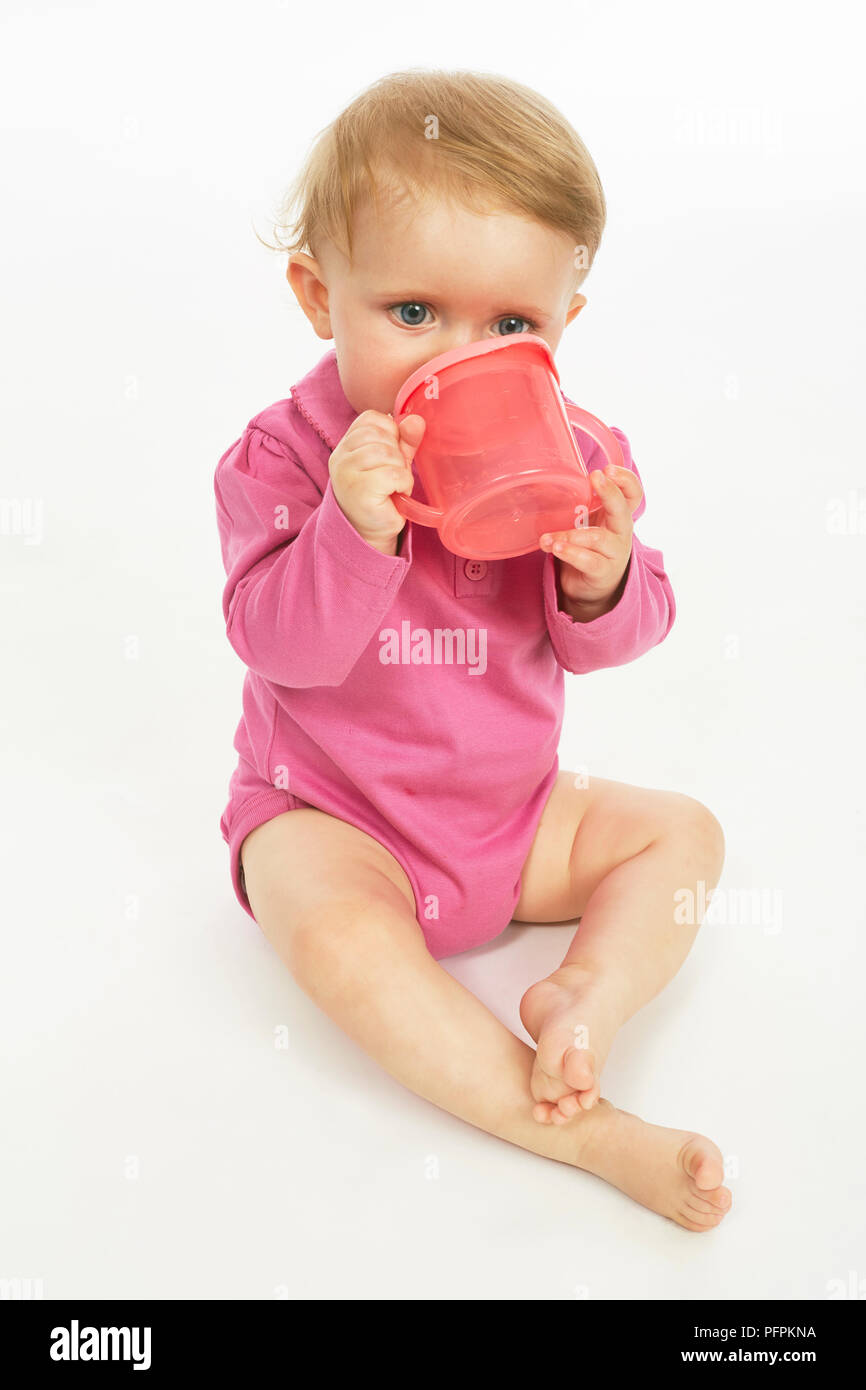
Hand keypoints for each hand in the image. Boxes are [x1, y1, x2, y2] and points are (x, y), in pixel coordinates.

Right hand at [329, 410, 425, 553]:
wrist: (371, 532)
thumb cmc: (382, 494)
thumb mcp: (395, 461)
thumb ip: (405, 440)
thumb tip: (416, 420)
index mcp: (346, 445)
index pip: (370, 419)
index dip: (390, 432)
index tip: (391, 455)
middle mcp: (340, 456)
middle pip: (380, 435)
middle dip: (397, 454)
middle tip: (393, 476)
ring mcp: (346, 473)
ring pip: (386, 452)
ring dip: (400, 470)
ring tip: (395, 485)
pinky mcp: (358, 490)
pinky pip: (391, 473)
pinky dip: (402, 483)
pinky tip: (396, 494)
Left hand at [538, 464, 643, 617]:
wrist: (590, 588)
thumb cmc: (587, 548)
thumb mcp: (585, 523)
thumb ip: (575, 505)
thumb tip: (538, 484)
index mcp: (617, 516)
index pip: (633, 494)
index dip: (626, 480)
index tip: (608, 469)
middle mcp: (620, 532)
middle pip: (623, 509)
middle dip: (610, 491)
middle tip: (594, 476)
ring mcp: (614, 553)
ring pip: (597, 538)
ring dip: (570, 534)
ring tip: (546, 537)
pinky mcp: (603, 572)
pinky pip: (590, 561)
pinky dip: (571, 553)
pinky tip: (556, 548)